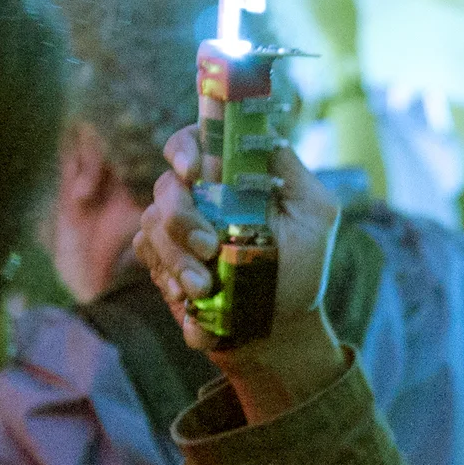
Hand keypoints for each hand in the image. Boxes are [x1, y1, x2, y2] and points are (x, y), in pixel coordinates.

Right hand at [133, 126, 346, 424]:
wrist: (280, 329)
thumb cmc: (303, 267)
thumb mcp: (316, 213)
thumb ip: (288, 171)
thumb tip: (260, 135)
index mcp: (231, 175)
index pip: (194, 141)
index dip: (185, 149)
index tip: (193, 173)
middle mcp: (200, 196)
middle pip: (167, 186)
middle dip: (181, 218)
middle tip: (210, 249)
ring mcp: (177, 230)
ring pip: (152, 226)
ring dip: (178, 260)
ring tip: (206, 291)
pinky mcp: (163, 263)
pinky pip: (147, 261)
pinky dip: (170, 285)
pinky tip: (195, 309)